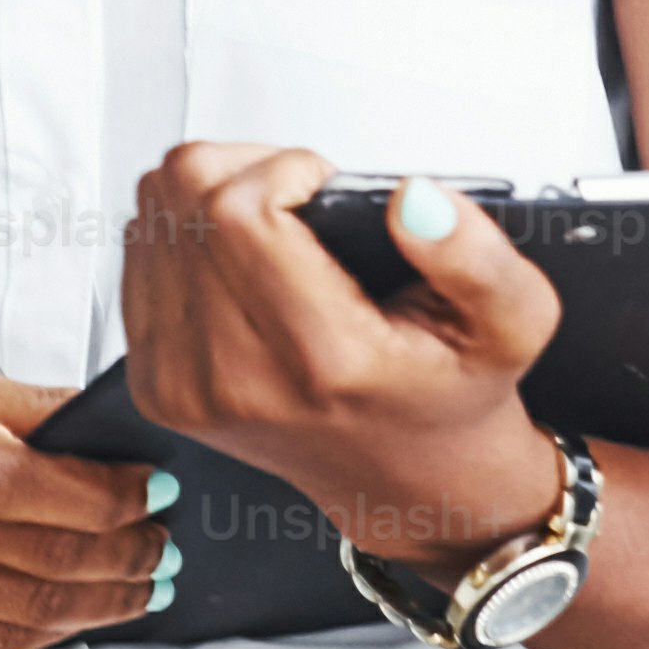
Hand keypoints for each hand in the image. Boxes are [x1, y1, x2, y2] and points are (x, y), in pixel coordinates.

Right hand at [0, 365, 170, 648]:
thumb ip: (14, 409)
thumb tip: (119, 429)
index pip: (12, 475)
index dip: (99, 494)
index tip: (157, 489)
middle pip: (25, 548)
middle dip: (120, 552)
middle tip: (168, 544)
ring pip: (14, 607)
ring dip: (99, 600)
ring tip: (146, 583)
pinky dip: (46, 630)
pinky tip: (81, 610)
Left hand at [117, 143, 570, 581]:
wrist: (400, 479)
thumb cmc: (447, 396)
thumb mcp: (512, 323)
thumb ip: (475, 256)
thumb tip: (414, 200)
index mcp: (317, 360)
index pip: (240, 209)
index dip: (285, 169)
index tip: (325, 189)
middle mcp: (233, 378)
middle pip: (185, 198)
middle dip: (247, 171)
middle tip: (301, 202)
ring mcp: (181, 384)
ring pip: (153, 213)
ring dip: (212, 198)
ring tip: (275, 230)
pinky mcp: (154, 382)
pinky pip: (137, 254)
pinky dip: (185, 237)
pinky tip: (241, 261)